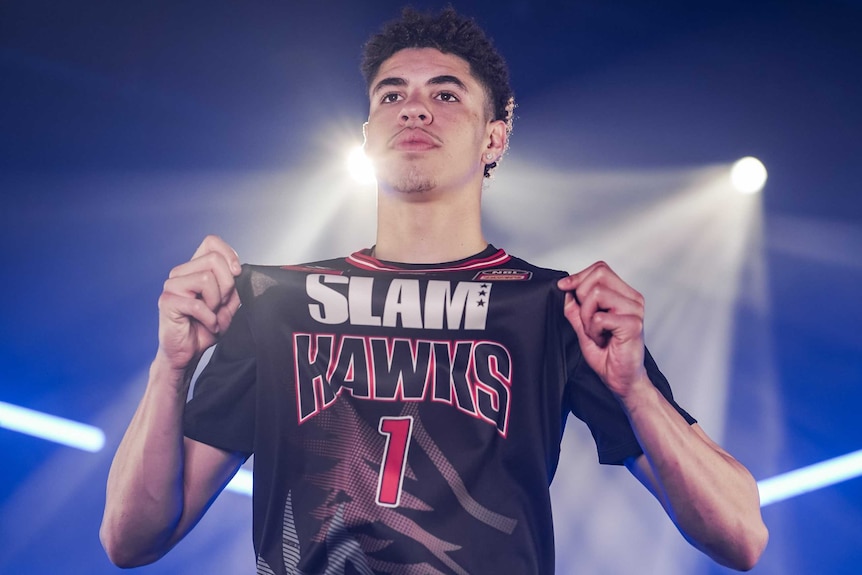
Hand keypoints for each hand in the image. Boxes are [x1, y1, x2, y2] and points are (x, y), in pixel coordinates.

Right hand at [155, 235, 241, 379]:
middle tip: (219, 305)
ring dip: (216, 303)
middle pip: (214, 260)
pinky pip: (198, 304)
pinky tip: (206, 325)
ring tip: (210, 315)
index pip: (211, 242)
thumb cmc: (205, 327)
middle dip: (226, 286)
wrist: (188, 353)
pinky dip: (209, 318)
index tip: (236, 273)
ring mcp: (172, 286)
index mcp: (195, 269)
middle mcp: (181, 273)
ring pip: (206, 278)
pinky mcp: (167, 302)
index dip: (228, 254)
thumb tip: (239, 269)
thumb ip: (233, 285)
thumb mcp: (227, 304)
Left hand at [557, 261, 647, 397]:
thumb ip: (575, 307)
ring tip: (596, 332)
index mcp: (624, 295)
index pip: (600, 269)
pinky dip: (593, 330)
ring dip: (587, 316)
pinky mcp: (633, 324)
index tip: (564, 287)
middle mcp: (632, 299)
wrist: (621, 379)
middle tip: (587, 319)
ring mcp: (634, 310)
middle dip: (581, 295)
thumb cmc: (607, 354)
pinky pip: (599, 317)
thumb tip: (566, 289)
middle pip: (599, 274)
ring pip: (596, 293)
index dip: (578, 277)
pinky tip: (603, 340)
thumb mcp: (584, 326)